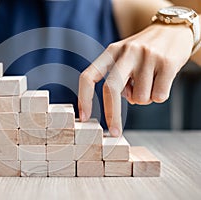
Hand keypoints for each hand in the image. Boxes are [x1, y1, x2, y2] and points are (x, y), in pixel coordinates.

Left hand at [78, 23, 193, 135]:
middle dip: (112, 115)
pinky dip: (159, 96)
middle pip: (111, 89)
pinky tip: (162, 81)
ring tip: (150, 82)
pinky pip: (158, 96)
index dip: (84, 99)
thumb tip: (121, 103)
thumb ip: (119, 79)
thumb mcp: (124, 58)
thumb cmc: (144, 51)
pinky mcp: (167, 63)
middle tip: (115, 132)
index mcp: (111, 51)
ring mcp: (147, 56)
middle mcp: (126, 52)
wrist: (174, 30)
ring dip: (144, 99)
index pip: (89, 76)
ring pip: (139, 98)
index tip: (83, 118)